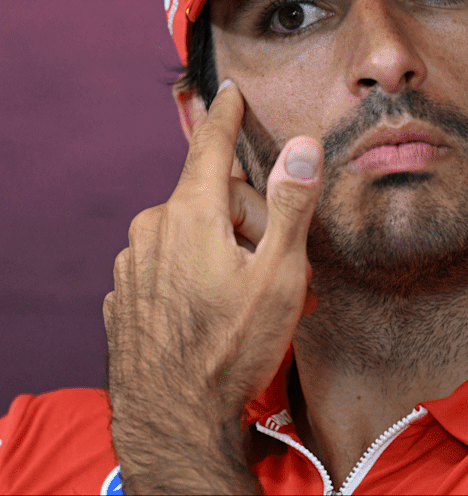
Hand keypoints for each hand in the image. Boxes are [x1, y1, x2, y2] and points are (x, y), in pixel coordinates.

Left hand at [105, 80, 322, 493]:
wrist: (174, 418)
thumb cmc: (232, 347)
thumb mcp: (280, 274)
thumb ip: (291, 204)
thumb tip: (302, 145)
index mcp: (190, 215)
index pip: (209, 147)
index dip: (223, 116)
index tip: (225, 90)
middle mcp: (151, 230)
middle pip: (212, 200)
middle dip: (250, 222)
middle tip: (281, 271)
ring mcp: (132, 265)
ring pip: (191, 235)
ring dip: (227, 254)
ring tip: (256, 302)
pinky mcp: (124, 297)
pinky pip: (168, 267)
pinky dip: (197, 278)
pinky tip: (219, 316)